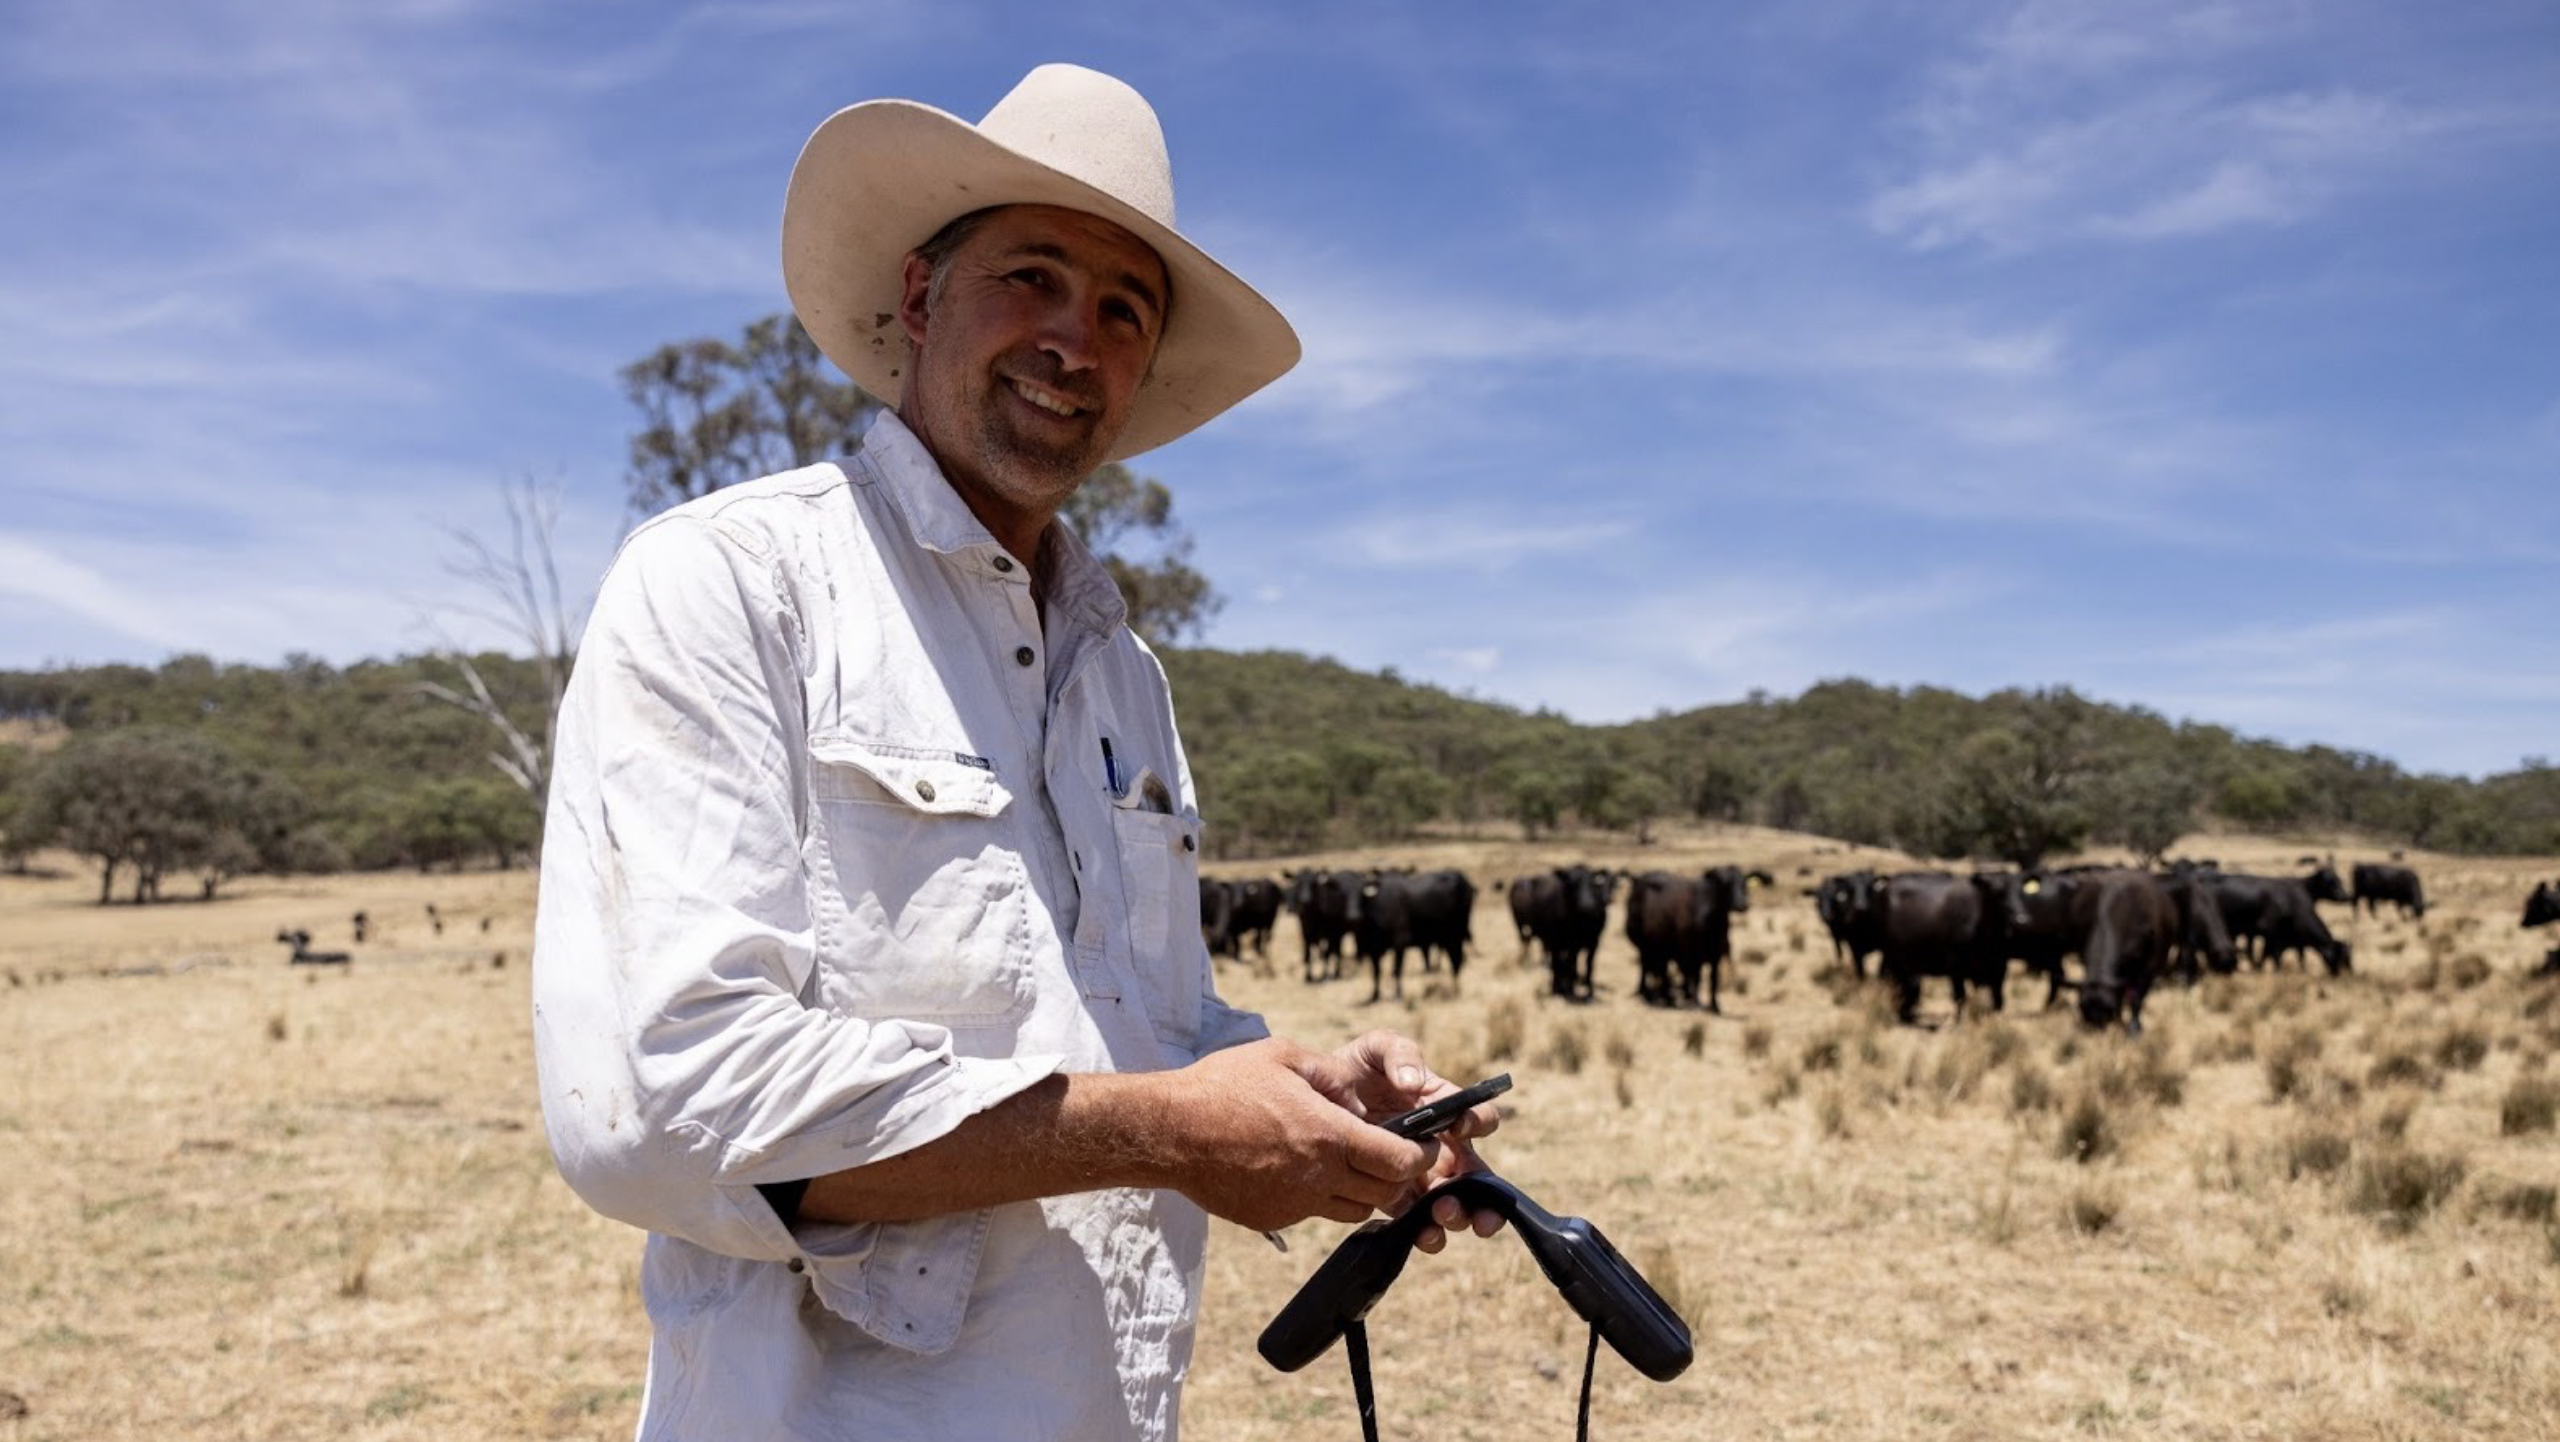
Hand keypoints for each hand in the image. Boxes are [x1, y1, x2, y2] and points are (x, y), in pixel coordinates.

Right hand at [1157, 1038, 1435, 1232]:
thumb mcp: (1284, 1057)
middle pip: (1386, 1193)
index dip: (1420, 1155)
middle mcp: (1319, 1178)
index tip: (1421, 1144)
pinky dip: (1322, 1198)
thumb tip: (1360, 1097)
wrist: (1170, 1132)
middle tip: (1390, 1153)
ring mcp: (1295, 1205)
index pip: (1401, 1162)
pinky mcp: (1272, 1220)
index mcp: (1330, 1136)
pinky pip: (1314, 1214)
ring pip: (1355, 1210)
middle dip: (1397, 1176)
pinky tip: (1300, 1171)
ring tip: (1346, 1162)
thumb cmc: (1224, 1086)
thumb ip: (1331, 1075)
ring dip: (1363, 1191)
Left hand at [1326, 1031, 1505, 1252]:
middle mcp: (1441, 1146)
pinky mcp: (1395, 1197)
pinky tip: (1421, 1234)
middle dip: (1481, 1195)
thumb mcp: (1376, 1048)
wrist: (1312, 1101)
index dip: (1478, 1123)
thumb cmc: (1353, 1069)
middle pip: (1476, 1175)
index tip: (1459, 1127)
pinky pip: (1418, 1221)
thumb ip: (1400, 1053)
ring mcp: (1420, 1175)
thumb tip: (1413, 1083)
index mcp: (1445, 1110)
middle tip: (1469, 1197)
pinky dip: (1426, 1232)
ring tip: (1442, 1215)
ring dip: (1456, 1215)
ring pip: (1452, 1203)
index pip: (1480, 1119)